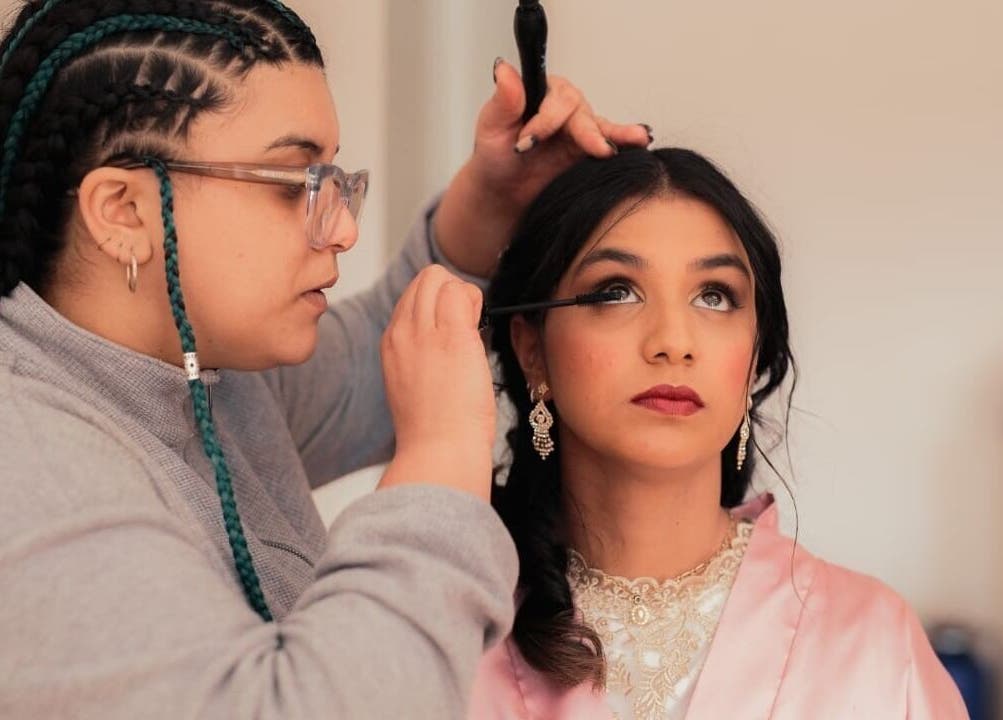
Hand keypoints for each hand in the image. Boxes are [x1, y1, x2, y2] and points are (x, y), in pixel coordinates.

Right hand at [379, 265, 495, 500]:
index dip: (439, 306)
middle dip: (451, 292)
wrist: (438, 451)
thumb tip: (452, 337)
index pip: (413, 298)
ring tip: (471, 332)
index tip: (453, 333)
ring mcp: (423, 332)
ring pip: (438, 276)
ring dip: (464, 295)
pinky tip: (478, 334)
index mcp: (392, 344)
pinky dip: (475, 302)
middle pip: (424, 279)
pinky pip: (460, 291)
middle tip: (467, 327)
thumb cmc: (435, 430)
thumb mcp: (415, 385)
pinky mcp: (451, 335)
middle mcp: (402, 332)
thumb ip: (424, 356)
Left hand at [434, 59, 652, 276]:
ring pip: (597, 125)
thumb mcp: (491, 128)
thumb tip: (504, 69)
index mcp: (538, 91)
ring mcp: (577, 125)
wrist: (504, 191)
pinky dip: (625, 139)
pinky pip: (609, 140)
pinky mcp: (588, 146)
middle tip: (592, 150)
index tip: (527, 143)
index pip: (552, 98)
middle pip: (579, 110)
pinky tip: (642, 138)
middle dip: (584, 132)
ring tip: (636, 138)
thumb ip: (504, 101)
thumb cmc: (495, 158)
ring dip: (615, 134)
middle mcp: (561, 104)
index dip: (545, 120)